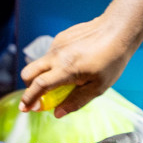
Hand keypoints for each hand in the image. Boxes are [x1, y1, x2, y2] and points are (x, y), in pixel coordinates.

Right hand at [20, 12, 142, 116]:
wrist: (118, 29)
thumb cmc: (112, 60)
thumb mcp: (98, 87)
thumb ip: (76, 101)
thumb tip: (57, 113)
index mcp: (65, 69)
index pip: (38, 86)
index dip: (29, 99)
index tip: (24, 108)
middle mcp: (56, 55)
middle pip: (28, 73)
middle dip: (29, 87)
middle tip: (40, 96)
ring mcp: (57, 44)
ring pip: (40, 63)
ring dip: (44, 74)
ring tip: (66, 79)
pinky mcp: (61, 37)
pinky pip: (51, 54)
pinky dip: (54, 63)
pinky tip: (75, 63)